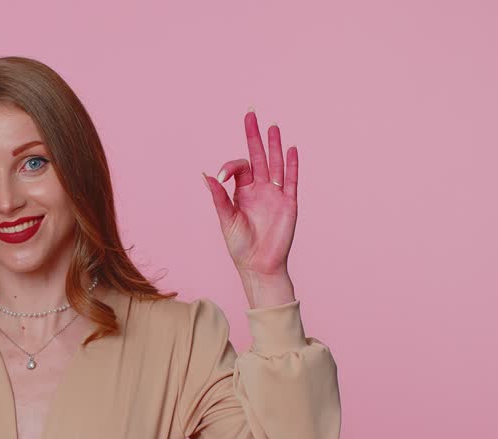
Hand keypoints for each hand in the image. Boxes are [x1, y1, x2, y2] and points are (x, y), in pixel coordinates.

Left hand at [202, 109, 297, 277]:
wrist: (259, 265)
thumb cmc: (239, 245)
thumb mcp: (226, 219)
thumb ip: (219, 196)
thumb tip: (206, 174)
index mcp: (242, 192)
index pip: (239, 167)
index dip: (230, 167)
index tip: (222, 176)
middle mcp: (259, 189)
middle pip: (257, 156)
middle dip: (254, 135)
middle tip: (251, 113)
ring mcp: (275, 194)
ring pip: (275, 163)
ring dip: (274, 145)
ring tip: (273, 126)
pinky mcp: (289, 202)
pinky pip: (291, 180)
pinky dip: (291, 165)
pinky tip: (291, 149)